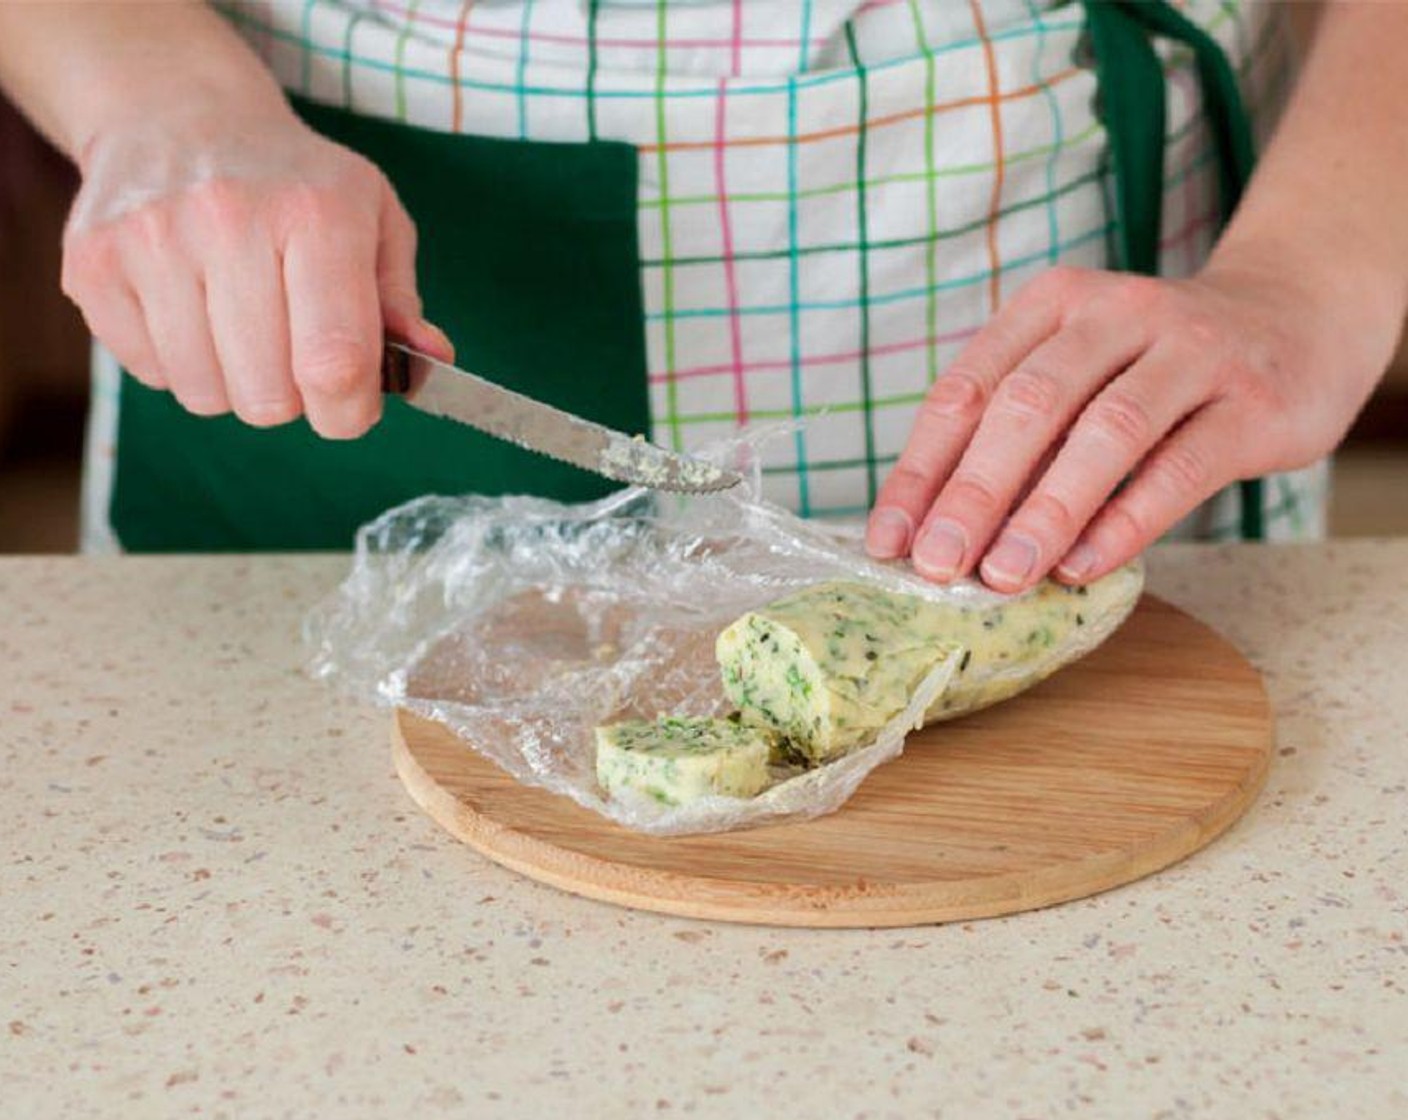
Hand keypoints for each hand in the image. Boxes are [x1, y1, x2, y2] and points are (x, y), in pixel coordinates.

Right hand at [60, 99, 451, 437]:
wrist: (179, 115)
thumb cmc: (295, 182)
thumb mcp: (374, 218)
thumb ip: (401, 302)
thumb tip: (431, 364)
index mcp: (318, 214)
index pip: (335, 362)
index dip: (349, 412)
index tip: (350, 407)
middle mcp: (230, 221)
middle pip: (268, 398)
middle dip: (290, 396)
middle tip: (291, 349)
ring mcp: (151, 241)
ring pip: (205, 395)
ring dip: (233, 382)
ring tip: (240, 325)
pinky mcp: (94, 265)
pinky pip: (150, 375)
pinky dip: (178, 363)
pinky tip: (191, 310)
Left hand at [865, 252, 1397, 590]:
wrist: (1299, 317)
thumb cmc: (1155, 365)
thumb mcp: (1078, 372)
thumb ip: (1017, 434)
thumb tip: (935, 533)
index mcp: (1052, 304)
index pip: (967, 388)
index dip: (921, 469)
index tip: (888, 543)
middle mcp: (1117, 314)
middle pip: (1028, 405)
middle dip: (973, 492)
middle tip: (937, 566)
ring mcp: (1191, 352)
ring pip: (1106, 432)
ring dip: (1046, 511)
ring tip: (1002, 576)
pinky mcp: (1252, 402)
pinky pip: (1181, 466)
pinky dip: (1126, 520)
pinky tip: (1083, 566)